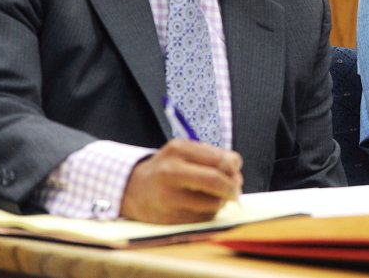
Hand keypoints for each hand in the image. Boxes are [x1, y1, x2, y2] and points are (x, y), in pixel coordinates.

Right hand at [120, 139, 242, 223]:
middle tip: (235, 192)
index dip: (233, 170)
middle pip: (214, 181)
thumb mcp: (185, 153)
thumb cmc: (167, 168)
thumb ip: (213, 157)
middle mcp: (170, 172)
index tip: (236, 174)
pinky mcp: (168, 218)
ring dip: (220, 203)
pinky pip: (202, 219)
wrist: (132, 189)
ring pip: (212, 203)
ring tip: (212, 198)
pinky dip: (208, 215)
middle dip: (231, 188)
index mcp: (178, 150)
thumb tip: (236, 174)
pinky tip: (198, 208)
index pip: (219, 160)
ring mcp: (168, 197)